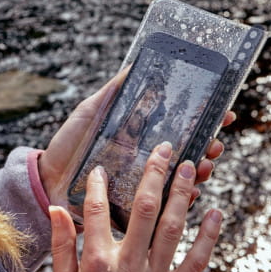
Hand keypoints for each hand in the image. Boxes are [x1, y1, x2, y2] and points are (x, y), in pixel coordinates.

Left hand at [39, 72, 235, 202]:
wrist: (47, 178)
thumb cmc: (69, 143)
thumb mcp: (90, 112)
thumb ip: (113, 92)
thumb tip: (136, 65)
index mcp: (140, 136)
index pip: (179, 127)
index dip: (204, 120)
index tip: (223, 113)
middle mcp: (145, 158)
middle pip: (187, 152)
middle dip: (208, 146)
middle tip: (216, 142)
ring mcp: (141, 182)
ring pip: (181, 178)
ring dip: (200, 172)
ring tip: (205, 165)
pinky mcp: (134, 204)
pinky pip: (164, 206)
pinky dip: (182, 202)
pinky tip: (191, 193)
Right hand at [49, 143, 222, 271]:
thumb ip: (61, 246)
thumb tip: (56, 210)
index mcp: (98, 263)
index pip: (97, 212)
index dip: (98, 186)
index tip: (101, 169)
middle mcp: (129, 266)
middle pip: (144, 210)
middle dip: (153, 175)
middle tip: (162, 149)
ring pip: (172, 228)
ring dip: (181, 195)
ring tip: (188, 168)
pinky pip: (196, 260)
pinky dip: (209, 236)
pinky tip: (215, 212)